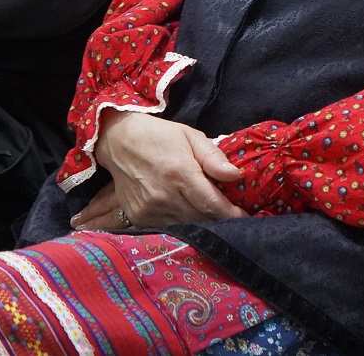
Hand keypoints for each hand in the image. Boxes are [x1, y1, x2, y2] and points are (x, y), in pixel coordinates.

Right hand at [71, 111, 245, 229]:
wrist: (119, 141)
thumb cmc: (160, 136)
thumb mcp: (190, 136)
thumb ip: (213, 157)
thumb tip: (235, 175)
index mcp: (180, 173)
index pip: (212, 203)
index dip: (230, 213)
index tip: (244, 216)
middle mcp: (164, 195)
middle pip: (201, 218)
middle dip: (218, 218)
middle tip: (231, 215)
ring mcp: (149, 208)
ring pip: (185, 225)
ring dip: (201, 222)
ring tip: (211, 215)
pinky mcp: (138, 216)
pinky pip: (168, 227)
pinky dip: (181, 223)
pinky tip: (187, 213)